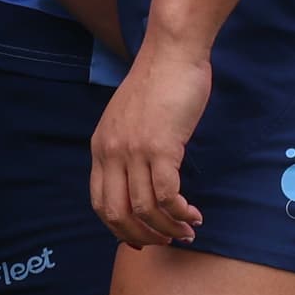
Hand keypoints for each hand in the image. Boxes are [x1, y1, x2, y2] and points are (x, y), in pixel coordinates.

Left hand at [92, 40, 211, 247]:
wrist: (172, 52)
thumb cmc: (158, 81)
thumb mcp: (129, 117)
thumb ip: (127, 145)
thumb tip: (140, 176)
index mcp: (100, 147)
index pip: (100, 203)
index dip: (119, 229)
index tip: (141, 239)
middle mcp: (112, 152)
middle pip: (117, 214)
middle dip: (143, 236)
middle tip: (167, 241)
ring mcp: (134, 151)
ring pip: (145, 209)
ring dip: (168, 228)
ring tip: (188, 231)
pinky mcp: (161, 148)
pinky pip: (166, 195)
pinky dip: (180, 212)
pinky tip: (194, 214)